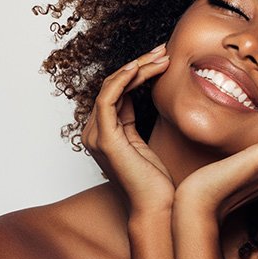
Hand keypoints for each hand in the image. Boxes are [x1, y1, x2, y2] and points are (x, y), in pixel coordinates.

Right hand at [81, 44, 174, 214]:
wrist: (157, 208)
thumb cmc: (155, 181)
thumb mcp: (143, 141)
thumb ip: (133, 119)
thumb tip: (137, 93)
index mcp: (104, 132)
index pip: (116, 91)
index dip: (137, 71)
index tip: (162, 58)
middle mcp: (94, 132)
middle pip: (112, 85)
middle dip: (139, 64)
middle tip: (164, 50)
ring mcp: (96, 136)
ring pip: (111, 87)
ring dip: (137, 67)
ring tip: (162, 56)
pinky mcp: (104, 140)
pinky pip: (108, 99)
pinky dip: (123, 80)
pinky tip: (141, 68)